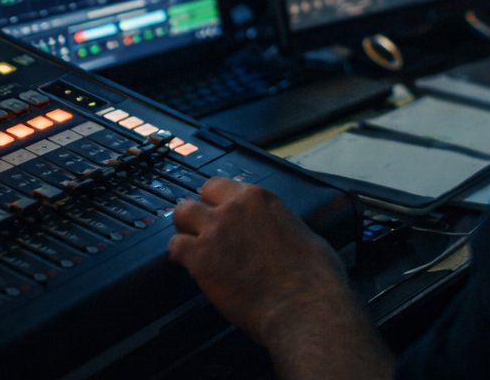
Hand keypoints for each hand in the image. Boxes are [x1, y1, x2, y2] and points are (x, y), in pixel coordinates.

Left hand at [170, 178, 393, 378]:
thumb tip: (281, 237)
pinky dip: (179, 257)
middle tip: (203, 231)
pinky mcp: (200, 259)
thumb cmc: (314, 277)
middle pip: (198, 196)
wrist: (302, 304)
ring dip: (186, 230)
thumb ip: (282, 228)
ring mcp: (214, 232)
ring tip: (192, 246)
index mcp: (260, 199)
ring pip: (181, 215)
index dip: (218, 202)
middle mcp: (233, 208)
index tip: (220, 213)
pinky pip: (175, 248)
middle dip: (198, 212)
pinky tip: (187, 266)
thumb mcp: (304, 235)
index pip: (223, 185)